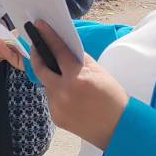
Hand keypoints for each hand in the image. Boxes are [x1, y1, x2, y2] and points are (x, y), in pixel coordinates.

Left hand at [0, 21, 128, 148]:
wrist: (118, 129)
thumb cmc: (114, 99)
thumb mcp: (100, 73)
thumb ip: (80, 61)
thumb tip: (64, 49)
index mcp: (77, 77)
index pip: (58, 51)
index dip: (48, 37)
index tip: (39, 27)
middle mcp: (63, 92)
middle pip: (40, 68)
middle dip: (37, 55)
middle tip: (37, 46)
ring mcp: (57, 106)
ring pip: (47, 85)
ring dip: (51, 77)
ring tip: (63, 76)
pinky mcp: (56, 117)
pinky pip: (52, 99)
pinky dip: (57, 93)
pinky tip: (70, 96)